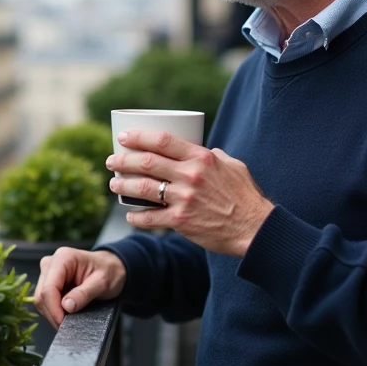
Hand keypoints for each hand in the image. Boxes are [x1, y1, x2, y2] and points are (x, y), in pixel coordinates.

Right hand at [33, 248, 127, 327]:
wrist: (111, 267)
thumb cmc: (108, 271)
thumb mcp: (102, 282)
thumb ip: (84, 294)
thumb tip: (66, 306)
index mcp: (63, 258)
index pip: (49, 288)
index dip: (54, 309)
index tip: (63, 323)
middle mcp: (51, 263)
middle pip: (42, 295)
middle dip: (54, 313)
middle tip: (69, 325)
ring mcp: (48, 272)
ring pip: (41, 300)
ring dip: (54, 313)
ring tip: (71, 318)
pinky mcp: (49, 282)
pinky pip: (45, 301)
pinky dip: (55, 311)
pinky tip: (67, 313)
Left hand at [105, 129, 272, 256]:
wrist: (254, 228)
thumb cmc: (245, 196)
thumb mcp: (233, 166)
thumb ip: (214, 156)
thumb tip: (200, 149)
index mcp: (201, 158)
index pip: (162, 140)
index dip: (139, 137)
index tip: (124, 137)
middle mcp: (190, 176)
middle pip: (147, 162)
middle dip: (123, 160)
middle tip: (112, 161)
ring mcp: (184, 199)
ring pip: (143, 188)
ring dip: (123, 185)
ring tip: (113, 184)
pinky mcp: (181, 222)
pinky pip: (151, 218)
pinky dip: (136, 217)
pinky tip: (129, 215)